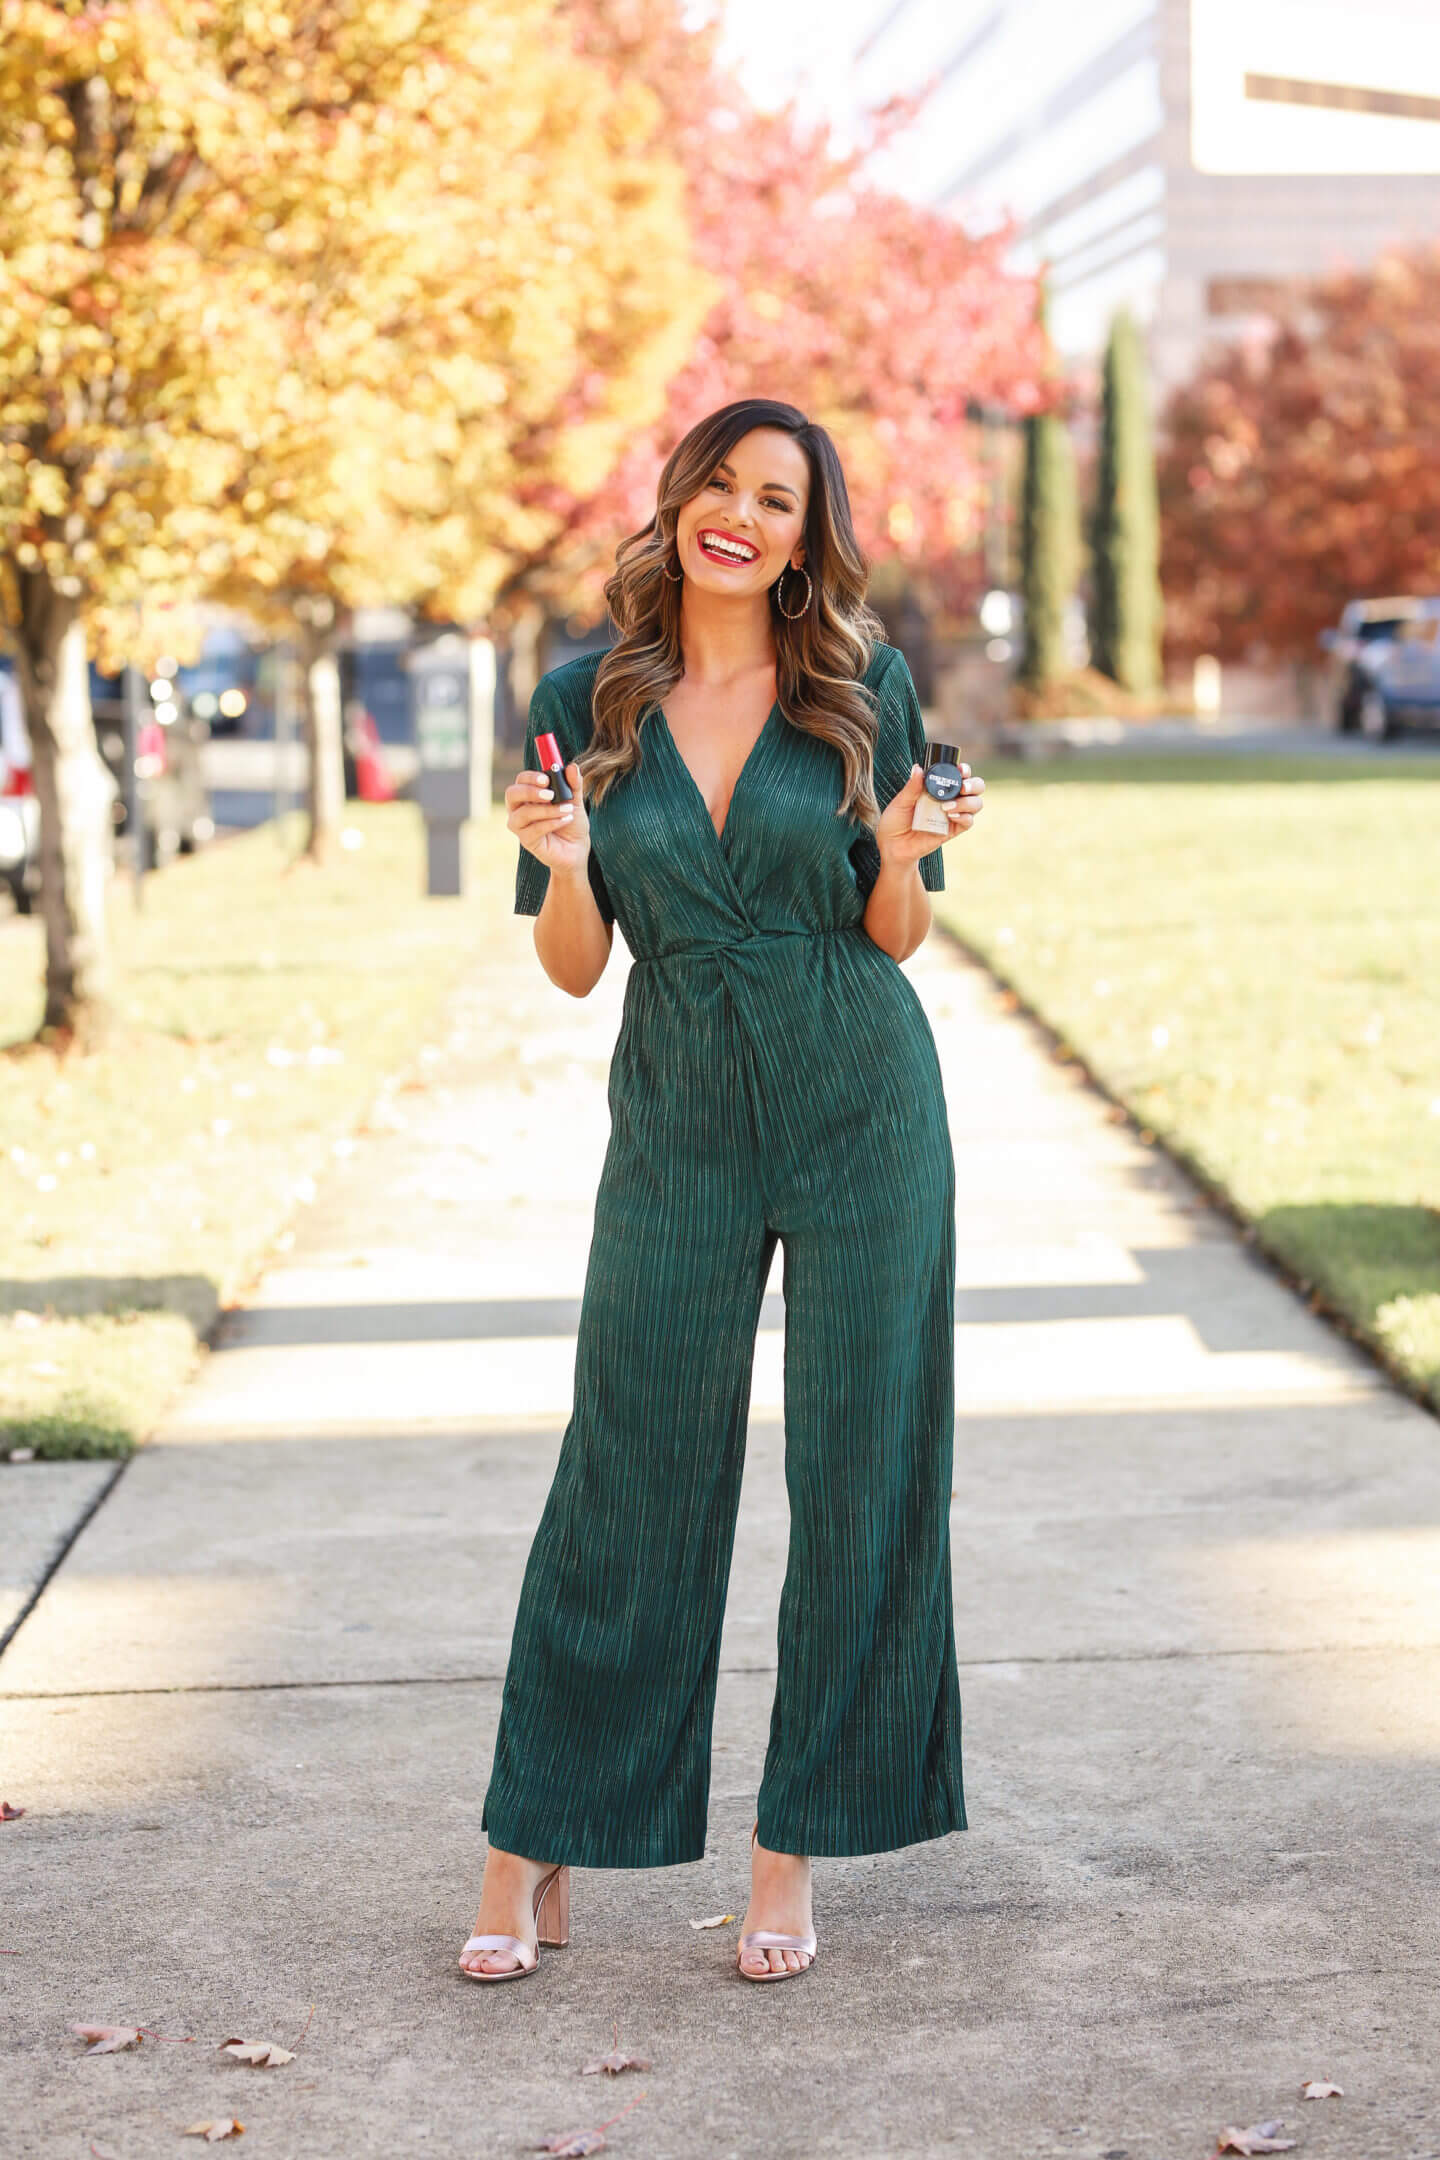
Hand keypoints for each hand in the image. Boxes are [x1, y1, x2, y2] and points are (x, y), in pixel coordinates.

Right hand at [505, 762, 589, 877]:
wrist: (577, 850)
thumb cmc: (572, 823)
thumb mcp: (576, 801)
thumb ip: (573, 785)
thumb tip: (572, 767)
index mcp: (528, 796)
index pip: (520, 780)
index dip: (531, 777)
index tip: (547, 779)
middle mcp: (520, 809)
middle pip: (511, 794)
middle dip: (530, 791)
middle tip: (550, 794)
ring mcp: (521, 826)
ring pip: (523, 814)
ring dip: (547, 810)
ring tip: (567, 810)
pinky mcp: (527, 841)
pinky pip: (533, 830)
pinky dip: (552, 823)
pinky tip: (566, 820)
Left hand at [876, 762, 984, 869]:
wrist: (893, 847)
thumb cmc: (895, 822)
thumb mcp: (900, 802)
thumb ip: (911, 787)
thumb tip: (918, 768)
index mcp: (937, 788)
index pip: (958, 774)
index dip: (965, 770)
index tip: (961, 769)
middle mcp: (949, 798)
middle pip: (975, 787)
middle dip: (973, 785)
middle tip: (962, 788)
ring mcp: (953, 814)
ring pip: (976, 803)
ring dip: (967, 802)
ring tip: (947, 807)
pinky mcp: (953, 830)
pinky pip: (968, 822)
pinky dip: (964, 817)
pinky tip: (951, 816)